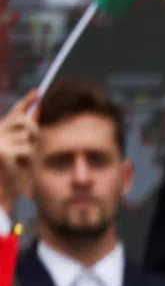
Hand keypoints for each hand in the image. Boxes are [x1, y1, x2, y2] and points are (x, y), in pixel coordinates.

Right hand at [0, 90, 39, 215]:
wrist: (0, 193)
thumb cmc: (14, 175)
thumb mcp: (23, 153)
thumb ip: (29, 137)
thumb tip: (39, 119)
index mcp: (2, 130)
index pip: (16, 111)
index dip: (27, 101)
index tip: (39, 92)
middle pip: (29, 124)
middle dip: (37, 134)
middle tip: (33, 148)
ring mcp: (0, 142)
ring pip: (31, 137)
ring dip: (33, 149)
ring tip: (24, 161)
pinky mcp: (3, 152)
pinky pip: (28, 149)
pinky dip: (29, 158)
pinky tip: (21, 163)